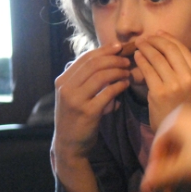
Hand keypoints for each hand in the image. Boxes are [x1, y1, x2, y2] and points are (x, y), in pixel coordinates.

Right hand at [53, 43, 130, 161]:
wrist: (69, 144)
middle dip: (114, 59)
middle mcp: (66, 88)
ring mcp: (75, 100)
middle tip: (127, 61)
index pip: (85, 58)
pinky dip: (119, 86)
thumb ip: (84, 79)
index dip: (104, 50)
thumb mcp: (74, 95)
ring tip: (128, 72)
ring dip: (118, 71)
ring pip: (101, 76)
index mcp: (62, 80)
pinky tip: (125, 85)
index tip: (119, 47)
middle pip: (94, 64)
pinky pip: (108, 93)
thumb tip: (103, 59)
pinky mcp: (87, 112)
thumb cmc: (76, 117)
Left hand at [133, 32, 190, 130]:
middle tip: (145, 38)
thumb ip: (181, 67)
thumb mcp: (190, 85)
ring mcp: (174, 85)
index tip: (158, 33)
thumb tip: (165, 40)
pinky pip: (148, 70)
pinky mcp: (159, 92)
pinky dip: (141, 60)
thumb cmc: (181, 105)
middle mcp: (189, 79)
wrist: (176, 130)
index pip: (183, 49)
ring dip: (146, 48)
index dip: (168, 38)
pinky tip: (136, 57)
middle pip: (170, 50)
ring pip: (158, 58)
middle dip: (156, 40)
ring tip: (138, 45)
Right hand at [140, 102, 190, 191]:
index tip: (156, 178)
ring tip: (187, 177)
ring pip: (187, 139)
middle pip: (173, 139)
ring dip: (183, 159)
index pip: (158, 140)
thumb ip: (161, 174)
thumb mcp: (184, 167)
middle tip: (171, 178)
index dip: (156, 162)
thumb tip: (144, 184)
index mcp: (178, 116)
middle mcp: (190, 111)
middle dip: (171, 161)